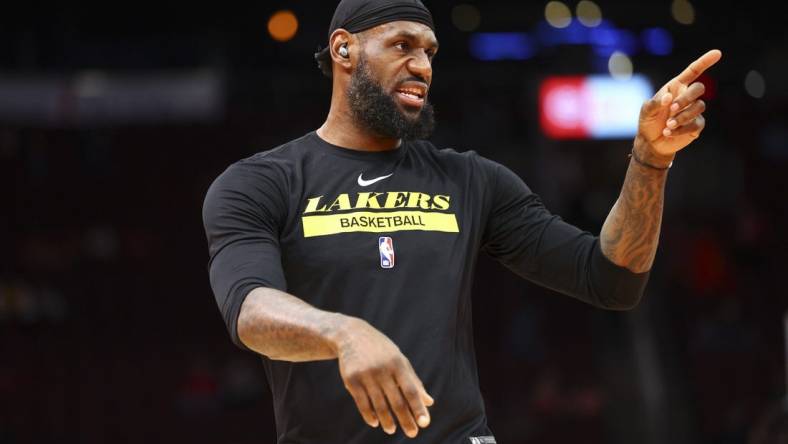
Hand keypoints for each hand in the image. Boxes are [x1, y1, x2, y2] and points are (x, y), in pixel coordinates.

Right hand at [333, 317, 433, 437]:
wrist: (351, 335)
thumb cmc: (381, 350)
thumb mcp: (399, 360)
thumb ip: (414, 381)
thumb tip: (429, 402)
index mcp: (398, 364)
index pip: (411, 390)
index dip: (418, 408)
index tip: (425, 423)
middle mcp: (382, 369)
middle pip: (396, 401)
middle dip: (406, 419)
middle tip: (413, 433)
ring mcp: (366, 375)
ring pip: (379, 405)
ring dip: (387, 421)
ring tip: (392, 430)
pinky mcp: (351, 380)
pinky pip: (362, 403)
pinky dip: (369, 415)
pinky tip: (375, 423)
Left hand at [637, 49, 721, 159]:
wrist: (651, 142)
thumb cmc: (648, 122)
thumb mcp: (646, 111)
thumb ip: (655, 102)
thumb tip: (668, 97)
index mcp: (676, 87)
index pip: (693, 71)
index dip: (705, 62)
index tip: (717, 53)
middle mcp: (687, 97)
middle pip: (699, 88)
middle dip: (686, 98)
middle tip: (671, 109)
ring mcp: (693, 111)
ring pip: (700, 106)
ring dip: (683, 116)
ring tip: (667, 125)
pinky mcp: (696, 125)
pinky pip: (696, 123)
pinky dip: (681, 129)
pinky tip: (668, 132)